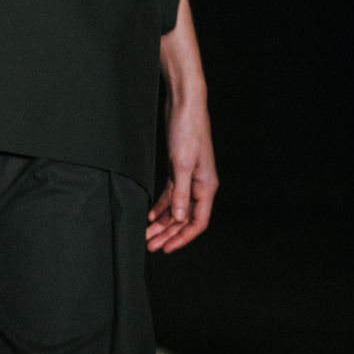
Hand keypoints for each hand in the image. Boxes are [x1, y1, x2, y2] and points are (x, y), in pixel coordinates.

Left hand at [146, 92, 216, 252]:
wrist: (184, 105)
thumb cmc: (187, 130)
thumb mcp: (181, 164)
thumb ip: (180, 193)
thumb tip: (179, 218)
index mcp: (206, 186)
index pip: (197, 222)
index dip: (182, 238)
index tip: (167, 248)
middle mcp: (199, 185)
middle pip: (184, 218)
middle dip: (168, 234)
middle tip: (150, 246)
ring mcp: (189, 178)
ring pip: (175, 208)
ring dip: (162, 223)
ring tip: (147, 235)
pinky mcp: (178, 169)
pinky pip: (170, 195)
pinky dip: (160, 206)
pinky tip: (150, 216)